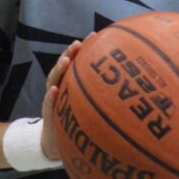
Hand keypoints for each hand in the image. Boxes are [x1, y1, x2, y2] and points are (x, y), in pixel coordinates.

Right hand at [40, 36, 92, 159]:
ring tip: (66, 61)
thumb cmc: (77, 121)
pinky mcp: (48, 114)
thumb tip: (131, 85)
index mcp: (70, 82)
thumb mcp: (90, 106)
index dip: (83, 47)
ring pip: (53, 80)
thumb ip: (102, 95)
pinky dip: (50, 97)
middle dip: (69, 53)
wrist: (57, 143)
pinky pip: (48, 104)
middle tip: (77, 44)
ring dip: (59, 69)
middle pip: (63, 65)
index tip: (94, 34)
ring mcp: (52, 98)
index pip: (76, 61)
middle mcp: (60, 86)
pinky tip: (54, 91)